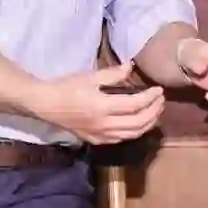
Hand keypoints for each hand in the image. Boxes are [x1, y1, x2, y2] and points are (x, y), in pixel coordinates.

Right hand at [38, 62, 164, 144]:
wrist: (47, 105)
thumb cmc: (67, 87)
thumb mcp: (90, 76)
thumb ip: (113, 73)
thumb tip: (131, 66)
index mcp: (103, 107)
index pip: (135, 105)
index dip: (150, 98)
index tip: (158, 89)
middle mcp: (104, 125)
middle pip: (138, 123)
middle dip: (154, 111)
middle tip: (161, 100)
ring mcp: (100, 136)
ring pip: (132, 134)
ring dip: (148, 123)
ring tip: (155, 111)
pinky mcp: (96, 140)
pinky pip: (121, 139)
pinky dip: (134, 132)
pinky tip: (139, 123)